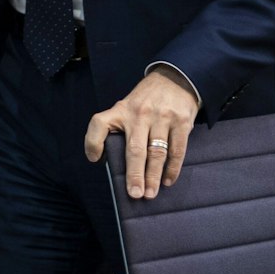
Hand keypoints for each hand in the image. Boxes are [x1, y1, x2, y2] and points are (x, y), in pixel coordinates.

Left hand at [85, 70, 197, 198]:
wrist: (175, 79)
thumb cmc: (145, 100)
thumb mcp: (126, 107)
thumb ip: (119, 127)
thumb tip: (110, 160)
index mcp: (121, 110)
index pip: (99, 123)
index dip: (93, 142)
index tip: (94, 159)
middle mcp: (139, 114)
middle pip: (135, 149)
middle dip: (134, 174)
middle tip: (134, 194)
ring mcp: (162, 118)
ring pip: (156, 153)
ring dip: (153, 176)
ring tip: (150, 194)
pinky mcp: (181, 122)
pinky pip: (177, 150)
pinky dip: (172, 168)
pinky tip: (167, 181)